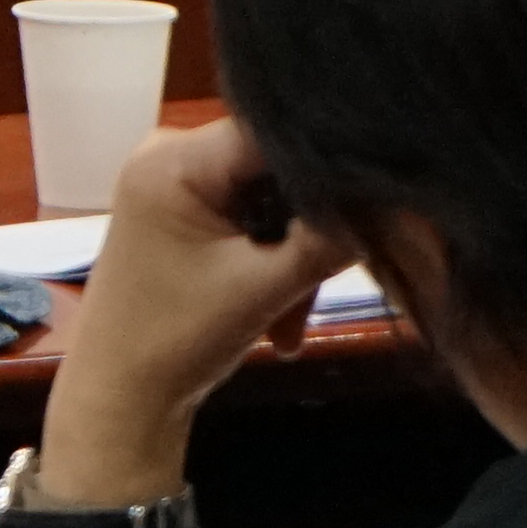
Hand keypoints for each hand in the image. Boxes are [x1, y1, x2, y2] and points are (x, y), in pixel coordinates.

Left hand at [23, 117, 351, 510]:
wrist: (123, 395)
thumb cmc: (177, 340)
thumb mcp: (265, 288)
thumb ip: (332, 239)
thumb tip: (403, 204)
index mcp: (173, 159)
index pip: (277, 132)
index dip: (333, 165)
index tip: (383, 202)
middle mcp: (168, 152)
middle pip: (277, 165)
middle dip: (312, 226)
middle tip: (331, 281)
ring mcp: (174, 180)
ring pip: (272, 197)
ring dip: (295, 256)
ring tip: (290, 321)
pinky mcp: (185, 209)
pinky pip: (251, 216)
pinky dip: (273, 262)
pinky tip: (278, 318)